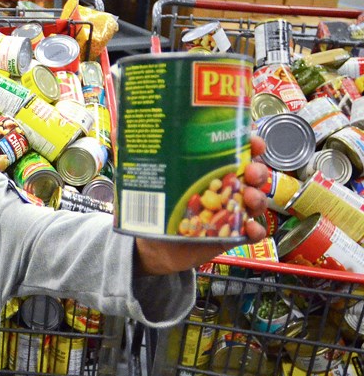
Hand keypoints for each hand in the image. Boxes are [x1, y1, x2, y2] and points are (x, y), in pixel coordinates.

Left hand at [133, 135, 269, 276]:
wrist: (151, 245)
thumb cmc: (152, 207)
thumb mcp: (143, 180)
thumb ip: (134, 156)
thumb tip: (117, 130)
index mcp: (207, 168)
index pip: (235, 150)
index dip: (249, 143)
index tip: (253, 140)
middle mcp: (223, 187)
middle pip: (250, 174)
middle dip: (257, 170)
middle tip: (252, 173)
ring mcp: (229, 211)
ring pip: (254, 200)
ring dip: (259, 197)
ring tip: (250, 198)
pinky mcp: (229, 235)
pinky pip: (249, 232)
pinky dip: (255, 231)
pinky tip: (251, 230)